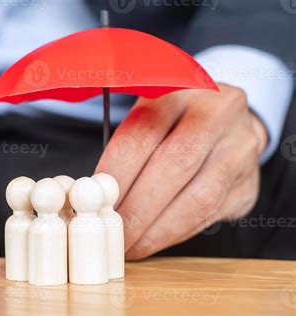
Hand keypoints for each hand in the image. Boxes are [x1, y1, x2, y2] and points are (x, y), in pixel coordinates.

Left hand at [95, 84, 267, 259]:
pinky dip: (176, 233)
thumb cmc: (178, 120)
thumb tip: (94, 189)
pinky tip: (154, 240)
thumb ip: (127, 144)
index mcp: (181, 90)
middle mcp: (217, 115)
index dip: (116, 172)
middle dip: (137, 207)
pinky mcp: (248, 183)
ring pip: (198, 198)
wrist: (230, 121)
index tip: (95, 200)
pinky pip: (210, 215)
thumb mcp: (151, 112)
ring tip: (131, 245)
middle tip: (113, 231)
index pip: (143, 133)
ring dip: (158, 229)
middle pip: (174, 165)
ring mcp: (239, 149)